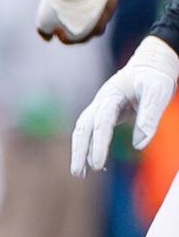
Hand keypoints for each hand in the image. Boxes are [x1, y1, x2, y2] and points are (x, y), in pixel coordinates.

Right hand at [70, 36, 176, 176]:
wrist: (151, 63)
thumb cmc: (155, 76)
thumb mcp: (158, 92)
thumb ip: (149, 117)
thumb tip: (139, 145)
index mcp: (110, 95)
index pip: (100, 123)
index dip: (98, 145)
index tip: (97, 164)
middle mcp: (100, 102)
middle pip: (82, 128)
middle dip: (78, 151)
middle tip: (79, 173)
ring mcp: (101, 107)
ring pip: (83, 131)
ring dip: (79, 151)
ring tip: (80, 173)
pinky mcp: (105, 113)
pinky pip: (93, 131)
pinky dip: (89, 146)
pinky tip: (93, 161)